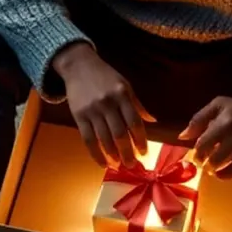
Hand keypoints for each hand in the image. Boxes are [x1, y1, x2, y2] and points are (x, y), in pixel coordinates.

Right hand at [53, 42, 154, 167]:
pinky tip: (103, 163)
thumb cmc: (105, 76)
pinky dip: (96, 154)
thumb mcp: (125, 85)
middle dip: (127, 152)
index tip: (144, 153)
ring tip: (119, 165)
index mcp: (122, 94)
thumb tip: (152, 121)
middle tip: (132, 165)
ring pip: (104, 139)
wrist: (79, 66)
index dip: (140, 140)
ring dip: (113, 156)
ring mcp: (92, 110)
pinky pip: (88, 139)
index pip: (134, 122)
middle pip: (120, 134)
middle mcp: (107, 103)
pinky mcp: (79, 116)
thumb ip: (137, 104)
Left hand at [179, 95, 231, 178]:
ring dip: (210, 167)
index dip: (195, 151)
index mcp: (224, 121)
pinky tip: (220, 171)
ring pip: (217, 166)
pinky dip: (222, 175)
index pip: (201, 144)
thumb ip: (200, 118)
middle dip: (200, 161)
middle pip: (208, 157)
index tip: (195, 152)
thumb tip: (182, 136)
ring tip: (210, 164)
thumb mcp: (220, 104)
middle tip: (201, 160)